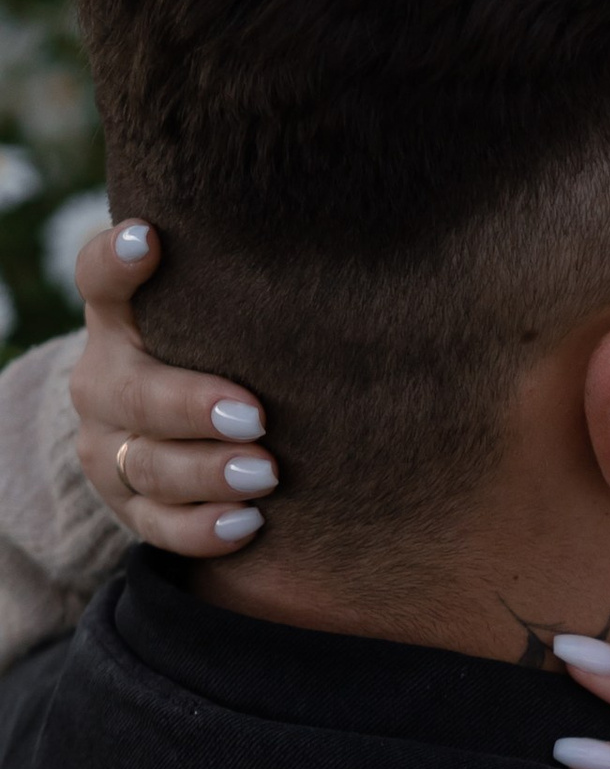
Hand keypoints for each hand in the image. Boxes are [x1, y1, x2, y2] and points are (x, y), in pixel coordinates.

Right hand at [68, 220, 275, 553]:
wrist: (177, 430)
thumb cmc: (221, 354)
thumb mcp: (221, 316)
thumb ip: (244, 286)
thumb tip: (350, 250)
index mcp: (119, 319)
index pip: (100, 280)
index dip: (117, 260)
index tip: (150, 239)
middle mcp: (104, 380)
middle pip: (135, 393)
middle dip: (194, 406)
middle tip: (256, 416)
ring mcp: (111, 446)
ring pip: (148, 465)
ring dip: (207, 472)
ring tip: (265, 474)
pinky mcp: (129, 505)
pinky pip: (158, 526)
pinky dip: (202, 530)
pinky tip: (247, 523)